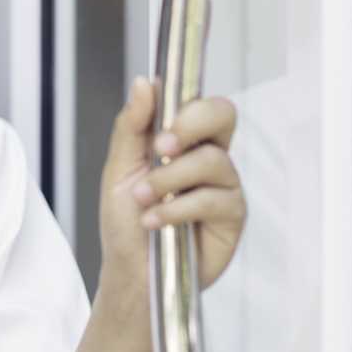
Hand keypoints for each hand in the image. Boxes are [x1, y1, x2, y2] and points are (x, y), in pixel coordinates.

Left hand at [98, 77, 246, 292]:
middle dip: (189, 126)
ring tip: (143, 198)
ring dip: (169, 179)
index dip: (185, 104)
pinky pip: (213, 199)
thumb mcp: (118, 167)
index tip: (158, 122)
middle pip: (223, 115)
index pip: (199, 102)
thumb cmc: (125, 219)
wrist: (130, 269)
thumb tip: (144, 82)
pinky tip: (156, 222)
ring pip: (211, 160)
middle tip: (160, 150)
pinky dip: (177, 209)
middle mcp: (208, 155)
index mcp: (180, 138)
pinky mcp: (233, 216)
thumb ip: (132, 125)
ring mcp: (224, 184)